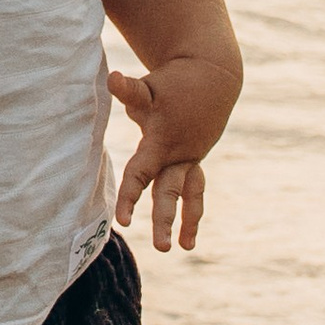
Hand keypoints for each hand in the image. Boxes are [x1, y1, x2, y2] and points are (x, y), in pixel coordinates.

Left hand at [108, 62, 227, 251]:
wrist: (212, 77)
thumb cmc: (171, 83)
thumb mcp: (149, 87)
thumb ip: (129, 90)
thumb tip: (112, 79)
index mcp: (161, 142)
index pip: (140, 174)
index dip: (131, 197)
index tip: (124, 222)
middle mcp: (178, 155)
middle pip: (169, 191)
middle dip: (165, 220)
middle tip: (161, 248)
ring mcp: (190, 159)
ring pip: (190, 194)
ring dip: (189, 221)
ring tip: (186, 247)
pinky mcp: (195, 160)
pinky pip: (195, 188)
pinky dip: (193, 209)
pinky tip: (188, 234)